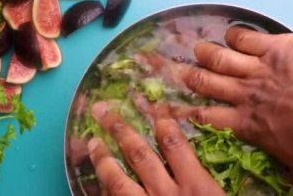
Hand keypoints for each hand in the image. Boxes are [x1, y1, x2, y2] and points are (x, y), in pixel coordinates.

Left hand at [88, 101, 224, 195]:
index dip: (161, 119)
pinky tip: (95, 183)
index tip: (150, 105)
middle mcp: (168, 194)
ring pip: (118, 180)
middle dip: (119, 129)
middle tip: (103, 111)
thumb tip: (187, 161)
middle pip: (139, 153)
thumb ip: (201, 180)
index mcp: (196, 186)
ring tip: (91, 142)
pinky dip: (103, 192)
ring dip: (103, 158)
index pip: (174, 142)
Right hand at [180, 26, 292, 194]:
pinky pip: (246, 39)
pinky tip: (231, 35)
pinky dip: (236, 36)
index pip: (206, 118)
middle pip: (207, 84)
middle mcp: (245, 95)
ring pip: (221, 59)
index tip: (172, 110)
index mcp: (248, 123)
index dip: (187, 114)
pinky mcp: (275, 48)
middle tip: (181, 73)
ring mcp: (258, 69)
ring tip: (198, 49)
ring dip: (207, 54)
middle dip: (192, 78)